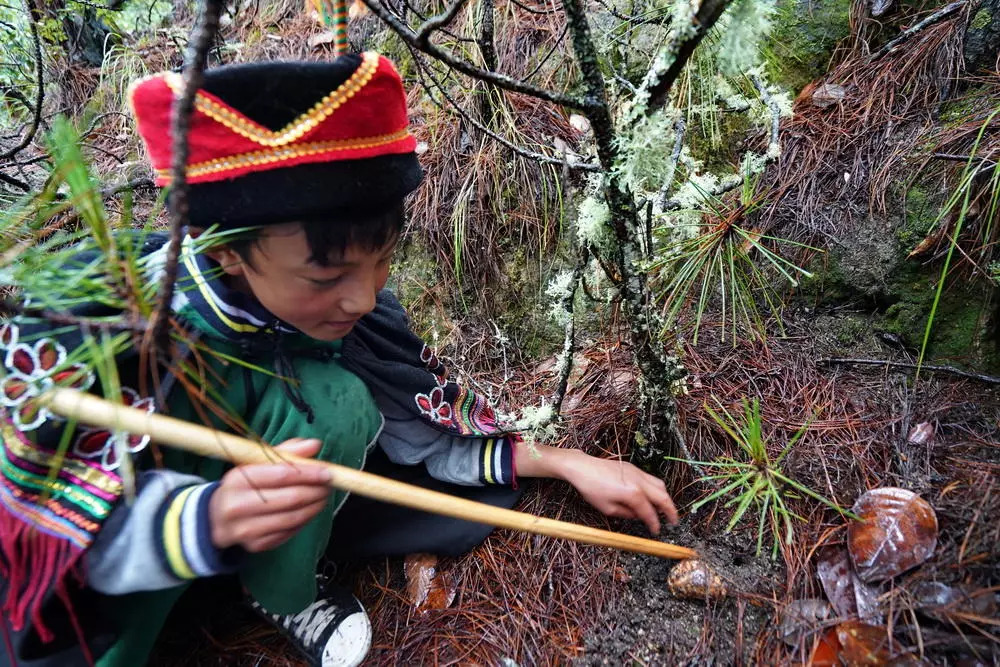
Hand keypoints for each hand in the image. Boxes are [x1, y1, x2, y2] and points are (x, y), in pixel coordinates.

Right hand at [209, 438, 332, 551]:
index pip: (281, 474)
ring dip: (314, 507)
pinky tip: (309, 511)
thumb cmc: (243, 485)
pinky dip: (304, 521)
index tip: (327, 472)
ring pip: (292, 518)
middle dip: (316, 491)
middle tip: (329, 485)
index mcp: (237, 479)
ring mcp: (245, 529)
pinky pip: (288, 532)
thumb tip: (315, 444)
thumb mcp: (255, 464)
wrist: (215, 518)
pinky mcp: (254, 545)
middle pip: (290, 498)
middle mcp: (238, 505)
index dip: (309, 473)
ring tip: (323, 498)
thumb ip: (286, 452)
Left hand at [560, 451, 678, 534]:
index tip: (657, 531)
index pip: (649, 512)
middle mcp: (639, 481)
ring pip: (660, 485)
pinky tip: (652, 497)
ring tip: (665, 509)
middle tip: (674, 521)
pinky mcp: (633, 468)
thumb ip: (627, 514)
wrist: (582, 467)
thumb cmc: (591, 488)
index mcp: (633, 494)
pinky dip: (657, 489)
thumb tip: (638, 516)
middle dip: (670, 510)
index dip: (655, 524)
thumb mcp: (608, 509)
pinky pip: (651, 479)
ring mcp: (637, 473)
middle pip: (662, 497)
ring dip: (665, 498)